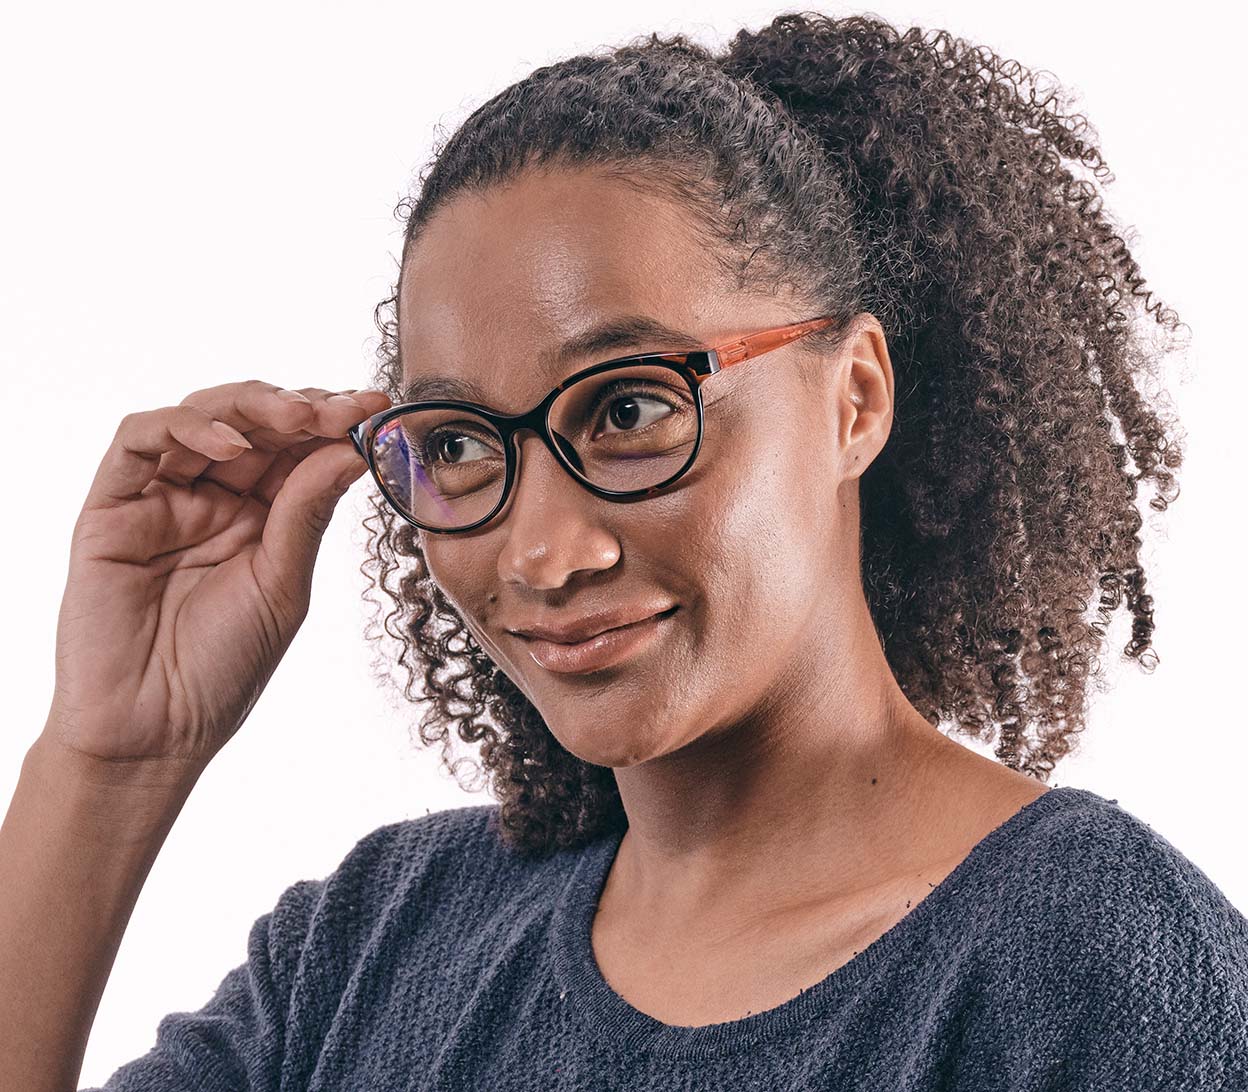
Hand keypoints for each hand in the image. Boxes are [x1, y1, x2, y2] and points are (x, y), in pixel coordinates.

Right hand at [41, 381, 390, 769]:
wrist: (157, 730)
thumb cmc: (224, 667)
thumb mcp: (284, 584)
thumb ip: (307, 514)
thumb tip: (351, 449)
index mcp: (262, 516)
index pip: (297, 448)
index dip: (334, 421)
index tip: (378, 408)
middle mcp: (212, 498)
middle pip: (254, 422)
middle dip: (302, 406)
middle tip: (343, 407)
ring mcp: (161, 499)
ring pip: (200, 416)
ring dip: (252, 405)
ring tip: (297, 416)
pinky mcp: (110, 509)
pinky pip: (137, 443)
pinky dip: (184, 428)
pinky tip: (230, 445)